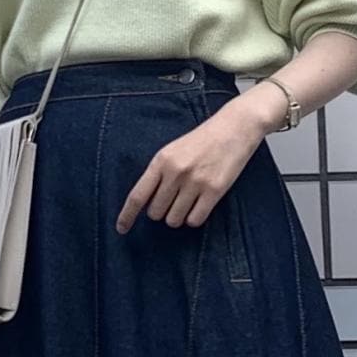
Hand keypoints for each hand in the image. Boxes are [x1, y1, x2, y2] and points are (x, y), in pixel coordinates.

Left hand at [115, 97, 269, 236]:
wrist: (234, 127)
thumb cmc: (202, 140)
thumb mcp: (173, 150)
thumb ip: (159, 173)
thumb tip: (145, 203)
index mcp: (161, 160)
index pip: (138, 195)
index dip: (127, 215)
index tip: (121, 229)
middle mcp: (176, 172)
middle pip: (155, 212)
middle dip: (161, 211)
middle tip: (173, 199)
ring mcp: (195, 182)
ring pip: (174, 219)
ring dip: (178, 216)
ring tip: (187, 201)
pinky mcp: (214, 190)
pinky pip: (194, 220)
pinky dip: (194, 218)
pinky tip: (199, 206)